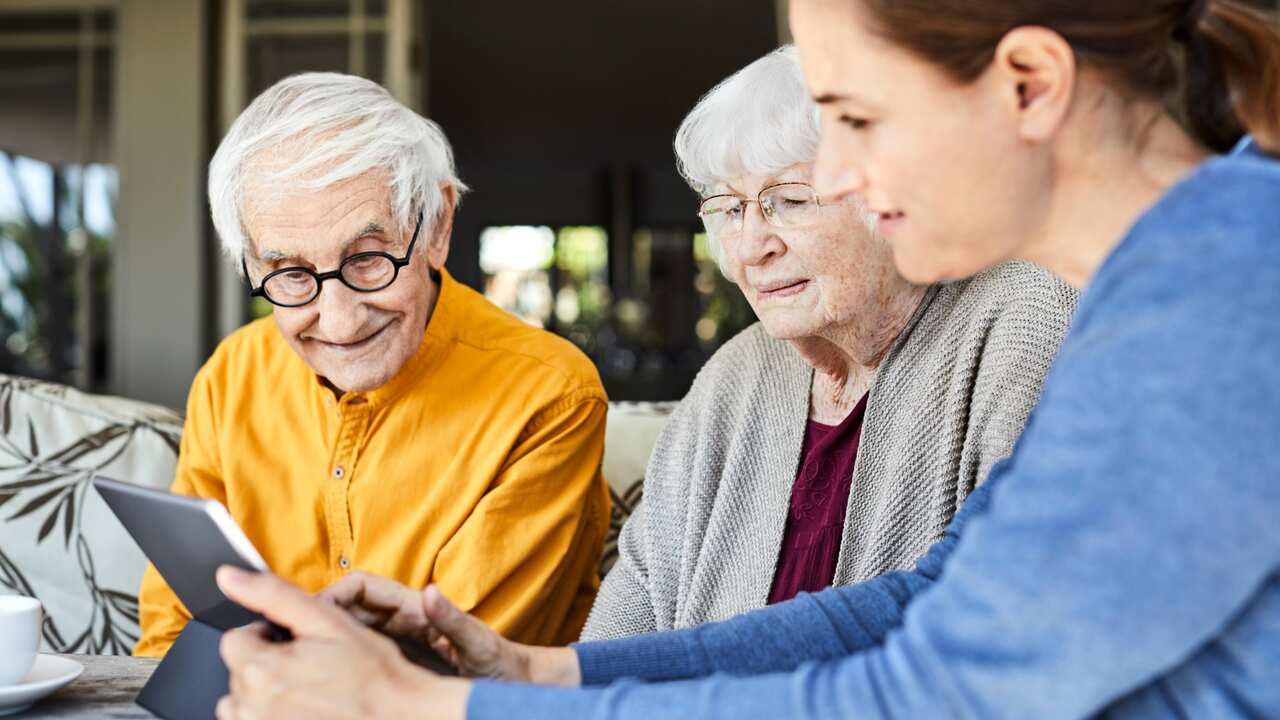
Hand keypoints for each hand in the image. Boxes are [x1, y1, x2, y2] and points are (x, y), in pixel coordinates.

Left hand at [214, 567, 469, 719]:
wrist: (400, 716)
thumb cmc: (372, 674)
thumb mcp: (328, 620)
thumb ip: (272, 594)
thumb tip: (229, 577)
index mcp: (261, 670)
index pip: (234, 641)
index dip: (267, 636)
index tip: (295, 644)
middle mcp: (253, 708)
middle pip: (239, 674)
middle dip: (267, 666)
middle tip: (310, 668)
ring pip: (242, 706)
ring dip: (265, 697)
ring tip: (306, 695)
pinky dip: (273, 718)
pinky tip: (304, 713)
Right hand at [320, 571, 580, 686]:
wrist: (514, 685)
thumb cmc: (501, 663)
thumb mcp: (478, 645)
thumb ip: (454, 619)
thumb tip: (430, 593)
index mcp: (418, 610)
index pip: (364, 588)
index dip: (335, 593)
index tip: (311, 612)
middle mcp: (405, 620)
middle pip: (348, 608)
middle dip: (318, 614)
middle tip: (289, 635)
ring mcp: (399, 641)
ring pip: (349, 631)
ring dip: (324, 636)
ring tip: (297, 653)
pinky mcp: (399, 662)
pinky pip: (360, 654)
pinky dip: (338, 656)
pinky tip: (321, 674)